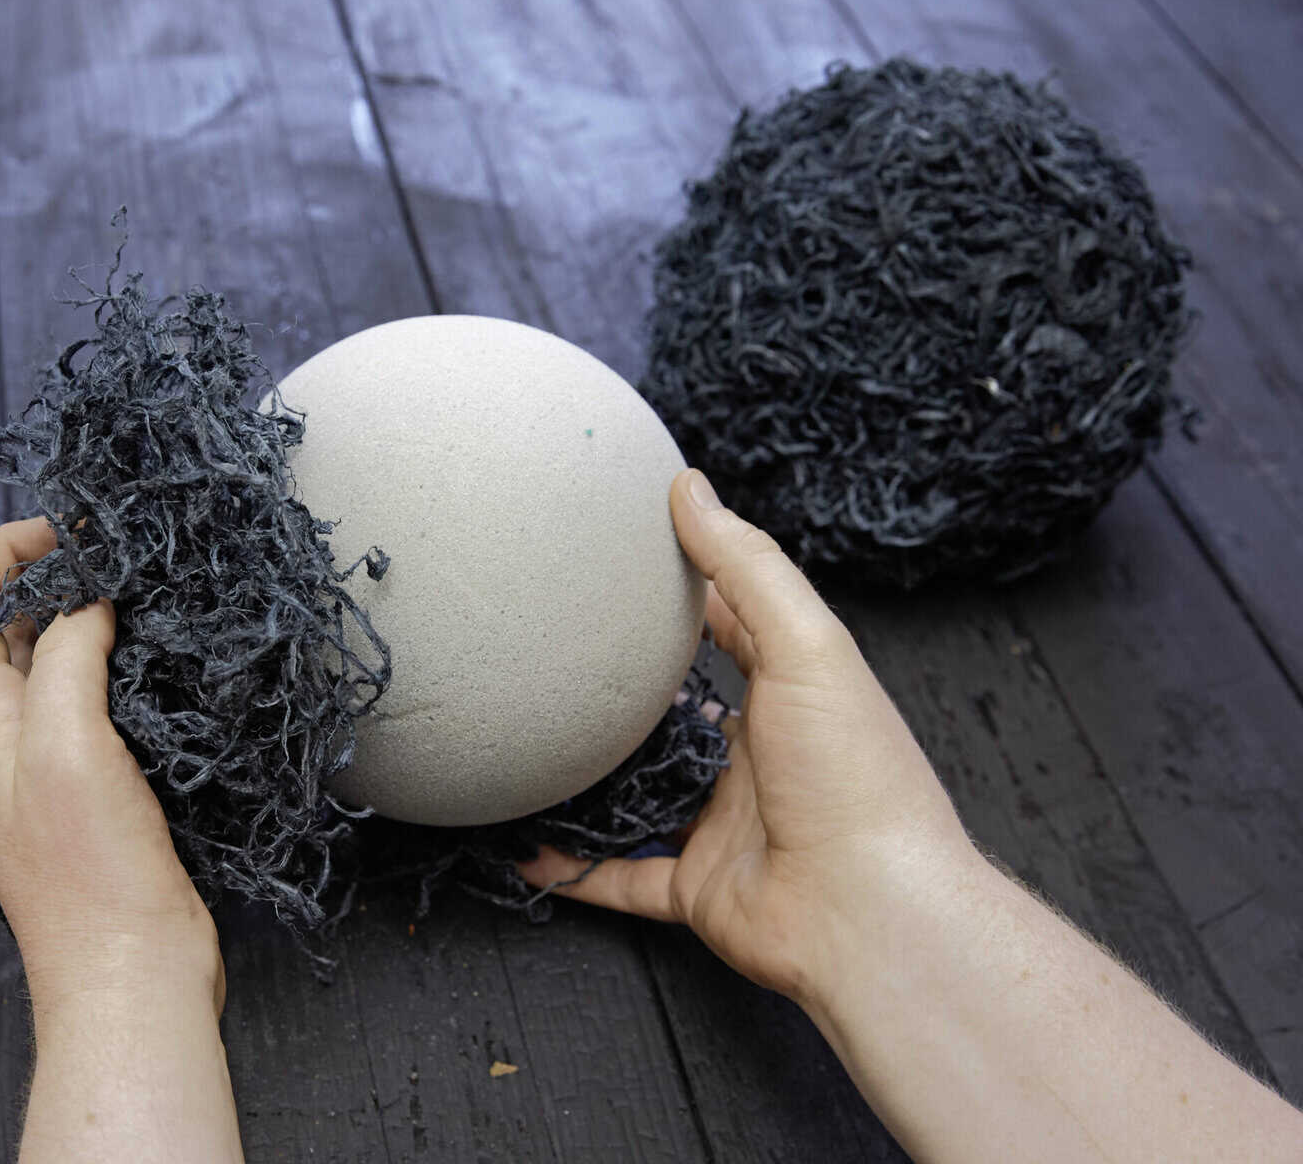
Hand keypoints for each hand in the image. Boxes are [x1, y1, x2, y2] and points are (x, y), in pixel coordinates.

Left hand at [0, 519, 222, 1020]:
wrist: (131, 977)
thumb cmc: (91, 876)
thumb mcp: (70, 746)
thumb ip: (67, 659)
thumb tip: (85, 596)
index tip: (66, 532)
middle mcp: (8, 735)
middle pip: (3, 627)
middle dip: (53, 574)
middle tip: (119, 552)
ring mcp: (55, 764)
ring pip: (58, 663)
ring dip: (94, 618)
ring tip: (149, 592)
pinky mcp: (102, 790)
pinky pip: (102, 705)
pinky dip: (127, 668)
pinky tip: (170, 661)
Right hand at [520, 470, 980, 1005]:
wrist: (876, 915)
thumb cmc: (855, 774)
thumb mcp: (807, 647)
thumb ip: (746, 566)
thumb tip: (690, 485)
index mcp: (791, 695)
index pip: (731, 627)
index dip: (683, 591)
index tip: (619, 560)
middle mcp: (756, 757)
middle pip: (678, 713)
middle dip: (622, 689)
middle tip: (550, 654)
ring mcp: (724, 825)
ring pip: (641, 793)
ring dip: (590, 775)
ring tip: (527, 742)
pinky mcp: (697, 888)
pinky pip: (620, 875)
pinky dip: (573, 866)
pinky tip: (525, 847)